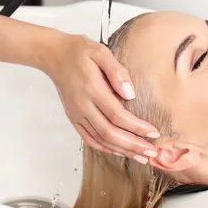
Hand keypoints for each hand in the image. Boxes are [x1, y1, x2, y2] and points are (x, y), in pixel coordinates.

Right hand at [43, 33, 158, 163]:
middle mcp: (83, 106)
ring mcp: (77, 114)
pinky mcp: (74, 117)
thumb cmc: (79, 51)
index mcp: (92, 90)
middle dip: (133, 145)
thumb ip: (117, 72)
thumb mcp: (101, 52)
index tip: (153, 133)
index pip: (117, 116)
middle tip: (152, 151)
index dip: (137, 127)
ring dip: (122, 151)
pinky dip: (105, 148)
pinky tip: (120, 151)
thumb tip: (130, 94)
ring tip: (141, 156)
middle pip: (110, 133)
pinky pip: (89, 138)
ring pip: (100, 140)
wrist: (54, 55)